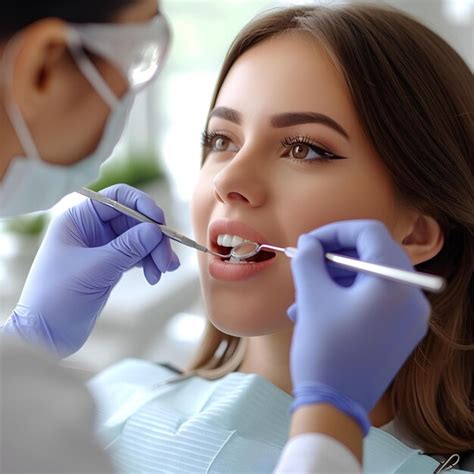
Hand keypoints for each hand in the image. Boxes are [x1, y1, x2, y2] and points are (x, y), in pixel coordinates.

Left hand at [3, 184, 179, 356]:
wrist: (47, 334)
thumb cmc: (59, 296)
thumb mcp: (97, 268)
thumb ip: (128, 247)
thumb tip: (156, 230)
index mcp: (79, 219)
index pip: (117, 198)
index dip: (142, 204)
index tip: (160, 221)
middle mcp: (91, 229)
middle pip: (134, 221)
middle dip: (153, 238)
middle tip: (167, 260)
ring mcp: (102, 247)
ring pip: (139, 239)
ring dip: (155, 253)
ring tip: (164, 271)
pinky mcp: (110, 265)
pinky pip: (137, 256)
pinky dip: (149, 263)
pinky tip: (155, 276)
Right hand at [289, 220, 429, 434]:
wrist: (335, 408)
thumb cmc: (324, 349)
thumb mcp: (313, 298)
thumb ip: (310, 260)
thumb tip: (309, 242)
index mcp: (395, 283)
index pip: (370, 232)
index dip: (335, 231)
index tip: (310, 242)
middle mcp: (412, 298)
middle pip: (372, 254)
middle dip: (334, 256)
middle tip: (306, 263)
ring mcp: (409, 318)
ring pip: (371, 278)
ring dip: (335, 279)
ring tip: (302, 296)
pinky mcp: (401, 333)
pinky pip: (374, 300)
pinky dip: (347, 297)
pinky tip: (315, 311)